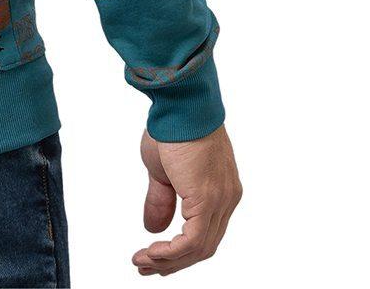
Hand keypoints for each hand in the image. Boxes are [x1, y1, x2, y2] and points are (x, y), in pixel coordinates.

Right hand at [132, 124, 241, 275]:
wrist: (180, 104)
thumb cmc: (172, 127)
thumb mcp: (162, 170)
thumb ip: (161, 200)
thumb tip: (153, 228)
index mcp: (220, 191)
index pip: (204, 233)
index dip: (179, 250)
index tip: (153, 255)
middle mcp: (227, 199)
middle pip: (203, 247)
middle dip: (172, 261)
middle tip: (145, 266)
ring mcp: (221, 200)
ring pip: (199, 248)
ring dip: (168, 260)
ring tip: (142, 261)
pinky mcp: (208, 199)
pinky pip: (193, 240)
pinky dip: (172, 252)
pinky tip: (153, 253)